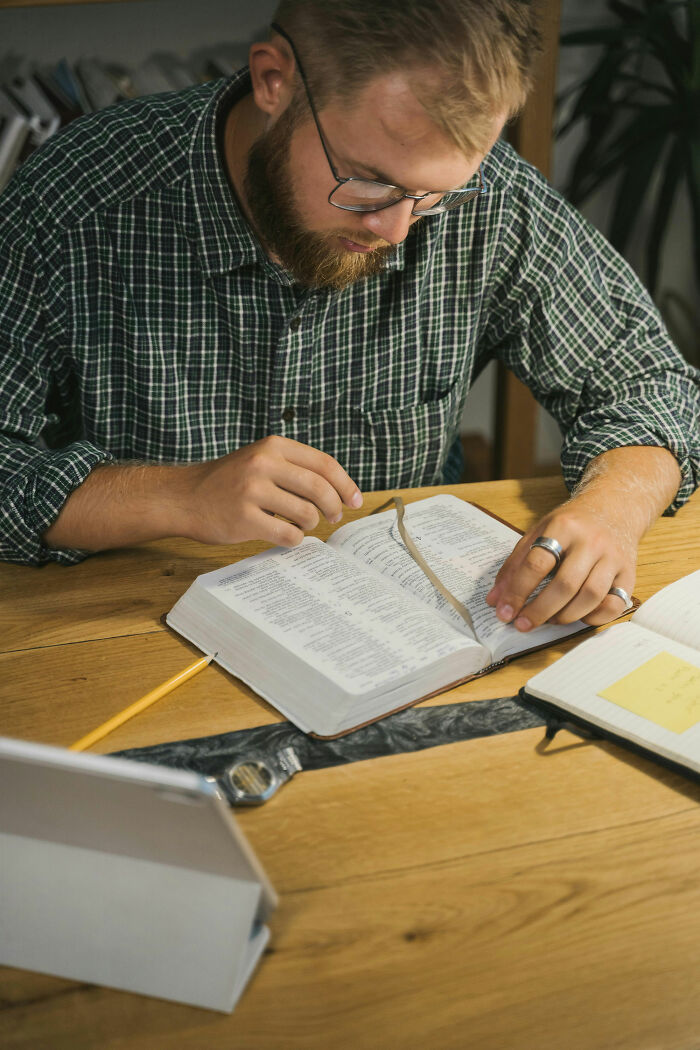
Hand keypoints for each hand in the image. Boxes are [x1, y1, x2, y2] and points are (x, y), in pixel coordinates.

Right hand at [183, 436, 361, 546]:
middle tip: (334, 517)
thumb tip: (339, 489)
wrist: (184, 497)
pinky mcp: (244, 519)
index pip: (324, 464)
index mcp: (272, 446)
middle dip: (334, 507)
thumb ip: (294, 468)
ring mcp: (252, 491)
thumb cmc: (228, 482)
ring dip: (311, 524)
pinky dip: (294, 539)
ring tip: (301, 524)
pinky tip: (286, 536)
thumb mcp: (259, 459)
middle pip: (319, 489)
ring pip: (306, 513)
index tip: (356, 500)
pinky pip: (287, 534)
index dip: (345, 484)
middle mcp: (263, 464)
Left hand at [485, 500, 636, 631]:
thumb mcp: (538, 533)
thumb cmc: (570, 525)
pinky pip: (614, 604)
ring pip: (591, 596)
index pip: (536, 564)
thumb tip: (495, 600)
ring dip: (565, 616)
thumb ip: (515, 565)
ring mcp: (613, 557)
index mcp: (563, 527)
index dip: (517, 592)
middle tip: (522, 624)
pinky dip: (594, 617)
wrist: (614, 508)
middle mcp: (591, 541)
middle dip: (539, 610)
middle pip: (565, 584)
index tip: (504, 612)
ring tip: (548, 620)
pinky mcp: (629, 573)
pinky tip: (578, 616)